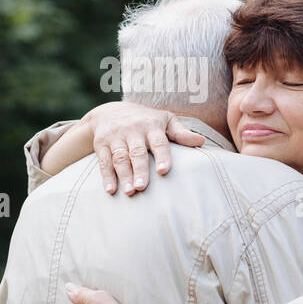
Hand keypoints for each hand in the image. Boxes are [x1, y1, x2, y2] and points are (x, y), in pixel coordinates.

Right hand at [81, 101, 203, 194]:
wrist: (109, 111)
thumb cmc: (145, 120)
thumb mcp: (164, 120)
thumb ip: (181, 133)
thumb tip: (201, 141)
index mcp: (152, 125)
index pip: (158, 141)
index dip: (161, 156)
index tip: (164, 171)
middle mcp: (133, 130)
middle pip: (137, 152)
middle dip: (139, 170)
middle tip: (142, 187)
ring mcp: (116, 137)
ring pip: (120, 157)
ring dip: (124, 175)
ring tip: (130, 192)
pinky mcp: (101, 143)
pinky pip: (103, 161)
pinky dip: (106, 176)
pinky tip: (110, 190)